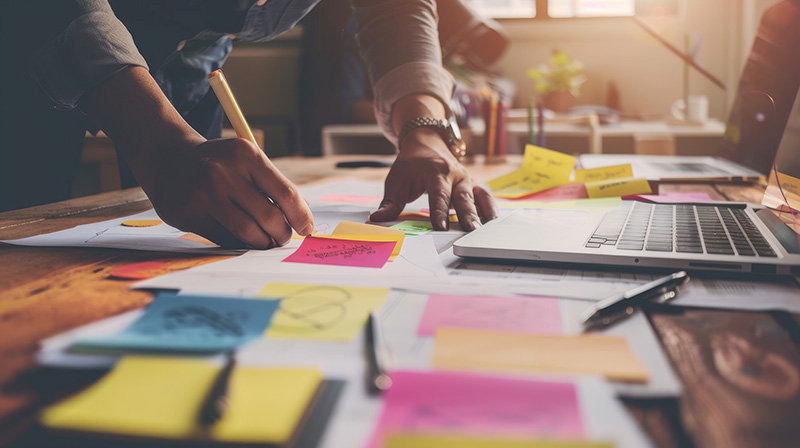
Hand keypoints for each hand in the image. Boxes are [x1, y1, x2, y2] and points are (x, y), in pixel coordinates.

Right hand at [79, 67, 312, 249]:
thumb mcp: (245, 161)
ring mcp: (205, 194)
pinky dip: (239, 243)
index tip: (307, 229)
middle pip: (270, 218)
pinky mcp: (190, 214)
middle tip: (282, 238)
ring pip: (249, 233)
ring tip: (265, 241)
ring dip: (263, 243)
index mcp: (246, 154)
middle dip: (282, 234)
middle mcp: (224, 172)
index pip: (286, 193)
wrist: (168, 160)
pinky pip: (226, 239)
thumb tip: (303, 219)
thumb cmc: (219, 165)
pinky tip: (239, 237)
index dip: (301, 217)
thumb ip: (272, 186)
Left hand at [369, 128, 497, 230]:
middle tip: (470, 230)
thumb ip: (390, 202)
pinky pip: (484, 196)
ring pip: (478, 196)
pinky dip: (489, 208)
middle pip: (463, 196)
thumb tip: (379, 219)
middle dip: (467, 214)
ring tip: (485, 229)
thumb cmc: (411, 164)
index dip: (439, 211)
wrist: (426, 142)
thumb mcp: (397, 180)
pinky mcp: (473, 185)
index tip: (440, 227)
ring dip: (482, 213)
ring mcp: (467, 179)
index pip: (438, 194)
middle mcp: (455, 174)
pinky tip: (492, 223)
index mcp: (436, 171)